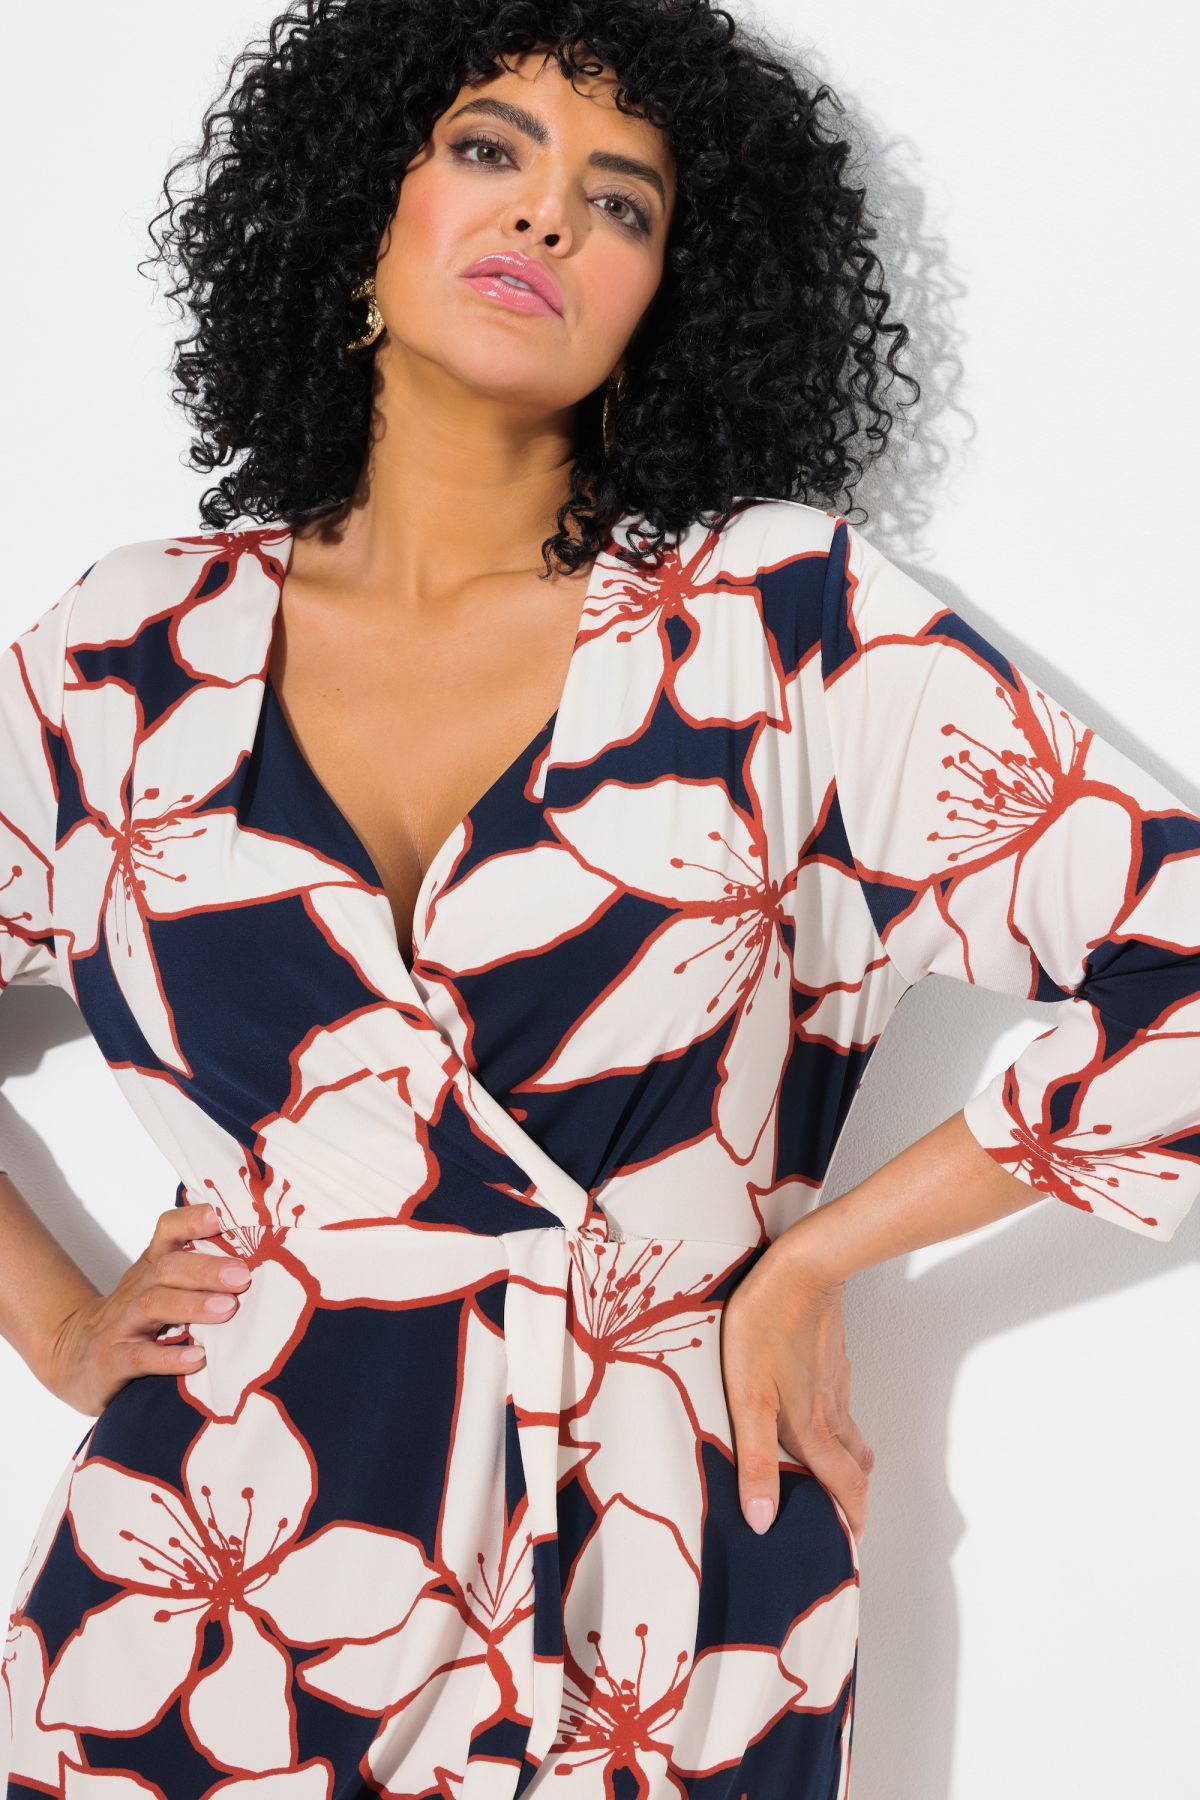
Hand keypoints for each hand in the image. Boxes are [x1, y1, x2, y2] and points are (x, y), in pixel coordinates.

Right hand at [39, 1203, 250, 1415]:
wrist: (74, 1355)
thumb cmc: (134, 1318)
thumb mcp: (159, 1287)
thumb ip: (198, 1272)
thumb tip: (262, 1260)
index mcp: (151, 1267)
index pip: (167, 1231)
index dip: (191, 1221)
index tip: (219, 1217)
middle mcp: (136, 1289)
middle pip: (167, 1269)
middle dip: (206, 1270)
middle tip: (242, 1277)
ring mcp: (121, 1324)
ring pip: (153, 1305)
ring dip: (192, 1306)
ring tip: (227, 1310)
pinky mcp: (112, 1361)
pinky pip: (140, 1357)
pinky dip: (169, 1358)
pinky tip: (197, 1358)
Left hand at [720, 1242, 873, 1544]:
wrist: (801, 1269)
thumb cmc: (765, 1328)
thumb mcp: (748, 1399)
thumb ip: (757, 1461)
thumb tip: (763, 1521)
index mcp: (812, 1430)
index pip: (845, 1490)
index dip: (850, 1523)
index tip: (849, 1547)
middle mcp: (831, 1412)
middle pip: (855, 1468)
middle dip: (852, 1498)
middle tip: (840, 1518)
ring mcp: (836, 1383)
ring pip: (851, 1435)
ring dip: (848, 1462)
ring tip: (831, 1475)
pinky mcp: (832, 1359)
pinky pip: (842, 1405)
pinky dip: (838, 1425)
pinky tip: (815, 1414)